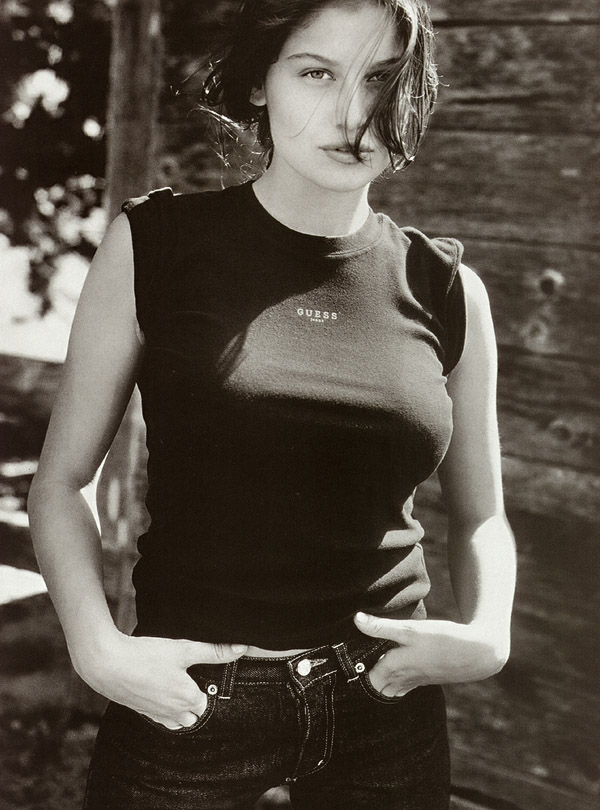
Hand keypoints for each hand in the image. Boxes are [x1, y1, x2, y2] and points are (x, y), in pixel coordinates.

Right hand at [73, 631, 247, 728]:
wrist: (107, 664)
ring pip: (176, 720)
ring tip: (174, 683)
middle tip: (188, 677)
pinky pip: (159, 717)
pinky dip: (162, 706)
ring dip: (179, 707)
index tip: (201, 672)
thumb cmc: (147, 656)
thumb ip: (213, 652)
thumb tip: (242, 649)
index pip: (207, 703)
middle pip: (193, 715)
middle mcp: (173, 713)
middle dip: (194, 701)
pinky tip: (156, 687)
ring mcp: (155, 714)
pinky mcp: (140, 711)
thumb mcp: (184, 649)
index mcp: (188, 700)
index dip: (206, 687)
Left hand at [354, 613, 508, 696]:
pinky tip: (394, 668)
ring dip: (378, 680)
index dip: (352, 674)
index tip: (340, 665)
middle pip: (374, 687)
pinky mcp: (425, 678)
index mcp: (393, 668)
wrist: (477, 652)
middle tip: (350, 667)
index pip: (364, 680)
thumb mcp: (410, 629)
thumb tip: (356, 619)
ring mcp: (415, 681)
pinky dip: (393, 680)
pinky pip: (402, 686)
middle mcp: (402, 679)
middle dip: (363, 680)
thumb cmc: (442, 639)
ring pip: (388, 688)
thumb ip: (382, 627)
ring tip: (368, 668)